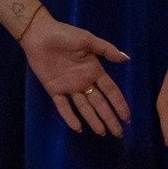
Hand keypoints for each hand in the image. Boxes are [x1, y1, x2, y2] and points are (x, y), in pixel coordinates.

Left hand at [19, 7, 129, 135]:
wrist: (40, 35)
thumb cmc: (65, 35)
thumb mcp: (88, 40)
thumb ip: (106, 50)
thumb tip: (126, 58)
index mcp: (94, 70)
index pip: (110, 91)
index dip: (119, 104)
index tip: (127, 118)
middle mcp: (84, 82)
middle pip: (100, 103)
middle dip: (109, 118)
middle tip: (118, 133)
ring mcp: (69, 87)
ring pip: (84, 108)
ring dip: (93, 120)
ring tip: (102, 133)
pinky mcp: (54, 90)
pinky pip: (63, 106)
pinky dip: (69, 117)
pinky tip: (78, 128)